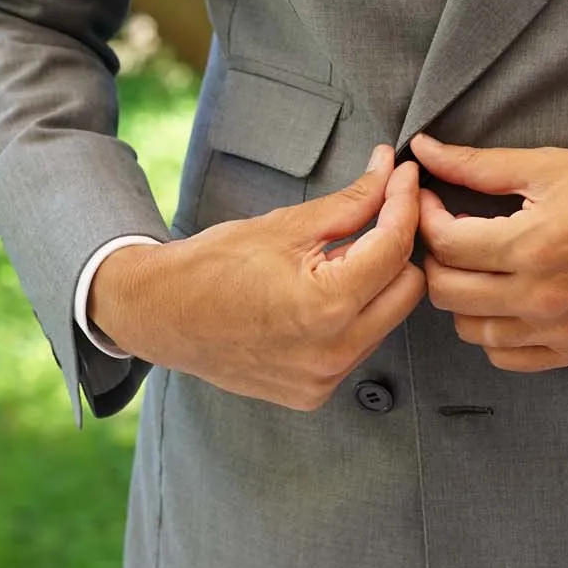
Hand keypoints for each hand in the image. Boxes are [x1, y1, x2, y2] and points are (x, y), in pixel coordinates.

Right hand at [87, 147, 425, 409]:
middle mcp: (332, 352)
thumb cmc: (214, 265)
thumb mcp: (285, 225)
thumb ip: (350, 203)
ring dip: (377, 283)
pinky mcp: (314, 394)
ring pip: (388, 319)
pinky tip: (324, 293)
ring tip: (339, 257)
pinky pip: (360, 345)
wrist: (160, 315)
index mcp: (326, 306)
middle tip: (378, 213)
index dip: (404, 203)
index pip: (394, 247)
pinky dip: (354, 316)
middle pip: (408, 288)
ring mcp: (323, 379)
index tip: (405, 177)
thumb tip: (390, 173)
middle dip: (398, 246)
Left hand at [410, 132, 567, 372]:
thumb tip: (425, 149)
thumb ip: (479, 164)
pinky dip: (493, 333)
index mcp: (532, 245)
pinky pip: (507, 356)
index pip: (445, 244)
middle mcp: (541, 296)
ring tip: (477, 266)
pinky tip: (503, 301)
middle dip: (435, 257)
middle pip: (447, 292)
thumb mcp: (551, 165)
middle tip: (449, 233)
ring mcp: (559, 329)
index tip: (431, 200)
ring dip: (461, 297)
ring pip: (471, 330)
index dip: (425, 217)